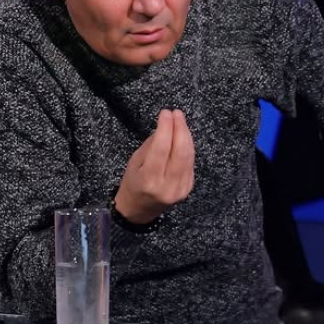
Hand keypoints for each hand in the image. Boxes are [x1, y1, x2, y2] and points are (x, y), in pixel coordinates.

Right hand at [114, 109, 194, 223]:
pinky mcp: (188, 188)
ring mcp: (180, 189)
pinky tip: (183, 136)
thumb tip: (166, 126)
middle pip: (180, 152)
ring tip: (180, 120)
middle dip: (180, 129)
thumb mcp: (134, 162)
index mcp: (148, 180)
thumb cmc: (133, 183)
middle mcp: (167, 186)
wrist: (139, 210)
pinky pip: (190, 163)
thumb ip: (151, 145)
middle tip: (176, 113)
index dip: (165, 128)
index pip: (161, 149)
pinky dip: (188, 147)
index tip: (165, 113)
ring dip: (186, 135)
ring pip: (188, 156)